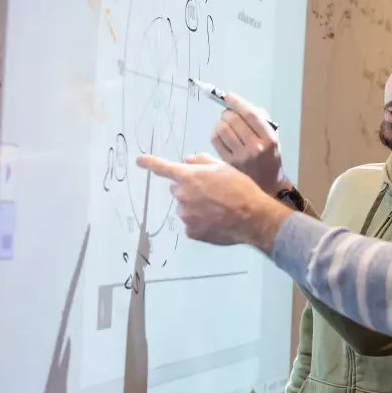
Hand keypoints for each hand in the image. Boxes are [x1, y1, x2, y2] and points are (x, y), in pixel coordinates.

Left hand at [136, 152, 288, 249]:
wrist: (253, 217)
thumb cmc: (240, 188)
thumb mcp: (224, 167)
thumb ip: (202, 161)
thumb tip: (188, 161)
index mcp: (188, 177)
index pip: (163, 168)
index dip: (149, 163)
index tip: (138, 160)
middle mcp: (182, 196)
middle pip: (178, 190)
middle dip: (190, 189)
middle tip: (211, 192)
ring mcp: (185, 215)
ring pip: (185, 207)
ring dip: (196, 206)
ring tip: (218, 209)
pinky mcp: (191, 232)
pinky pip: (192, 224)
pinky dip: (201, 222)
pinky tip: (217, 221)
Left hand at [210, 92, 286, 196]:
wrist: (267, 185)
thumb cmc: (270, 158)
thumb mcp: (273, 139)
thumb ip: (261, 122)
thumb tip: (242, 106)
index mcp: (269, 139)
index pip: (251, 115)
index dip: (237, 102)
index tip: (229, 96)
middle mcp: (255, 147)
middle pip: (233, 120)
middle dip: (228, 113)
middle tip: (229, 115)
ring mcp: (241, 156)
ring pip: (222, 129)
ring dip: (221, 123)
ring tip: (226, 126)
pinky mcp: (228, 163)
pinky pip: (215, 140)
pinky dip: (216, 133)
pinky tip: (221, 136)